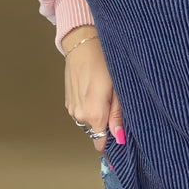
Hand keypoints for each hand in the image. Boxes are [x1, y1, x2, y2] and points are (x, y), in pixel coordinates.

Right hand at [63, 27, 122, 152]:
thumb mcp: (119, 89)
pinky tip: (96, 91)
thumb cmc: (104, 63)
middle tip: (117, 105)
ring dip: (98, 115)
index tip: (121, 135)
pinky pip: (82, 112)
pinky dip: (90, 107)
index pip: (100, 144)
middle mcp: (79, 116)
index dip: (112, 141)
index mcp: (93, 115)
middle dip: (107, 125)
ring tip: (106, 95)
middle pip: (96, 132)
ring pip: (89, 122)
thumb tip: (119, 138)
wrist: (82, 44)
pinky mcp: (68, 101)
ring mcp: (71, 109)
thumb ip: (118, 116)